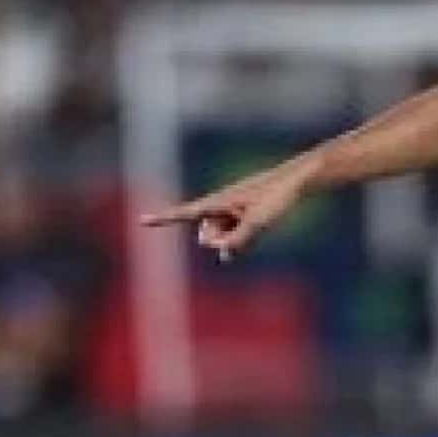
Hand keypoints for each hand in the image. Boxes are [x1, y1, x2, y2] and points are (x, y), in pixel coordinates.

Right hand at [142, 160, 311, 259]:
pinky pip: (234, 236)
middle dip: (219, 241)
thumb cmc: (276, 197)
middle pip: (206, 236)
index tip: (141, 220)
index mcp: (217, 202)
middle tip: (246, 227)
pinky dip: (243, 237)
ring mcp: (228, 211)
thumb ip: (239, 240)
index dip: (163, 218)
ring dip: (235, 239)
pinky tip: (259, 224)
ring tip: (257, 220)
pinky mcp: (239, 216)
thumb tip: (223, 255)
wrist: (296, 181)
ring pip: (222, 238)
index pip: (185, 213)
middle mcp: (218, 206)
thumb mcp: (258, 222)